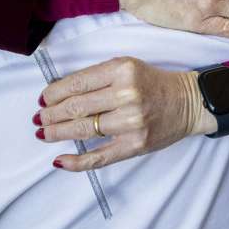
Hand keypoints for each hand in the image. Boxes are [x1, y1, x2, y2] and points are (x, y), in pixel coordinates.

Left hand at [35, 57, 215, 171]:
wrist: (189, 102)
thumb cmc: (154, 84)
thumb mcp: (127, 67)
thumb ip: (98, 77)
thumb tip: (59, 93)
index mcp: (122, 70)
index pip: (77, 83)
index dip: (54, 93)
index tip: (43, 99)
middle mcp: (126, 94)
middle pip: (76, 107)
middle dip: (51, 114)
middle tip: (39, 118)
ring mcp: (131, 122)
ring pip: (83, 130)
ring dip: (57, 133)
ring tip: (44, 134)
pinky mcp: (135, 144)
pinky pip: (99, 157)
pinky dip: (76, 161)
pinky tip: (59, 160)